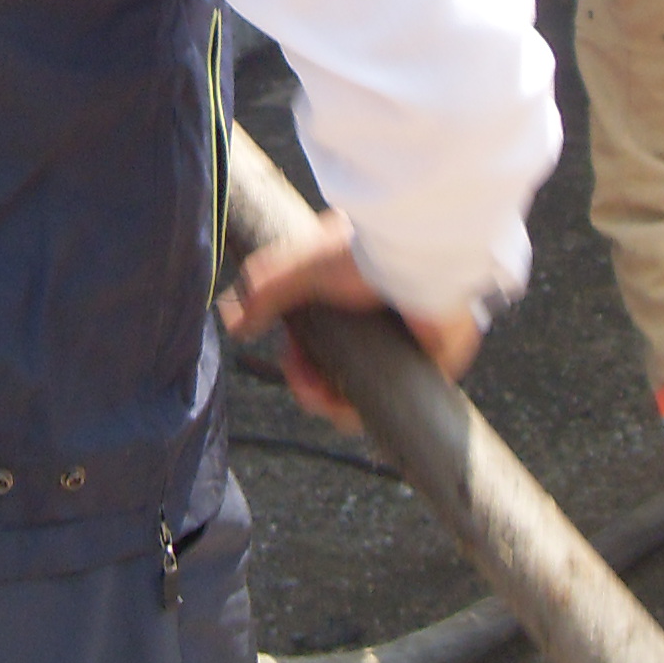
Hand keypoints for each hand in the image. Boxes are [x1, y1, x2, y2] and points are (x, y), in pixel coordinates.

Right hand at [218, 206, 481, 432]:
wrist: (416, 259)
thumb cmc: (365, 252)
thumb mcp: (300, 265)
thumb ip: (263, 290)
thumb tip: (234, 322)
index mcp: (355, 288)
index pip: (318, 336)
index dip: (296, 353)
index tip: (287, 353)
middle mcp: (380, 317)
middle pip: (333, 368)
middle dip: (308, 383)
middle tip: (302, 382)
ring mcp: (405, 342)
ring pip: (357, 388)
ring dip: (328, 401)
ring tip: (320, 397)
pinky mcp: (429, 365)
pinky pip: (388, 401)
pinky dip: (358, 409)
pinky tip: (343, 408)